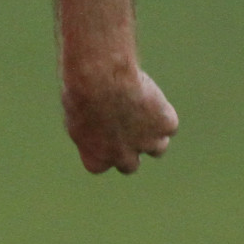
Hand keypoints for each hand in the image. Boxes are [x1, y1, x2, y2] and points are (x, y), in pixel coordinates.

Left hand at [63, 66, 177, 174]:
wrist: (101, 79)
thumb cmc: (80, 91)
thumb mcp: (74, 114)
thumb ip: (90, 127)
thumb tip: (100, 123)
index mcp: (96, 160)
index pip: (103, 163)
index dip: (105, 146)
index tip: (101, 129)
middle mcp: (123, 158)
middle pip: (131, 165)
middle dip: (129, 147)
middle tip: (125, 123)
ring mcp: (147, 144)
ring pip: (158, 147)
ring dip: (152, 133)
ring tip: (140, 109)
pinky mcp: (165, 125)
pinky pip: (170, 123)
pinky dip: (163, 112)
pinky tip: (149, 96)